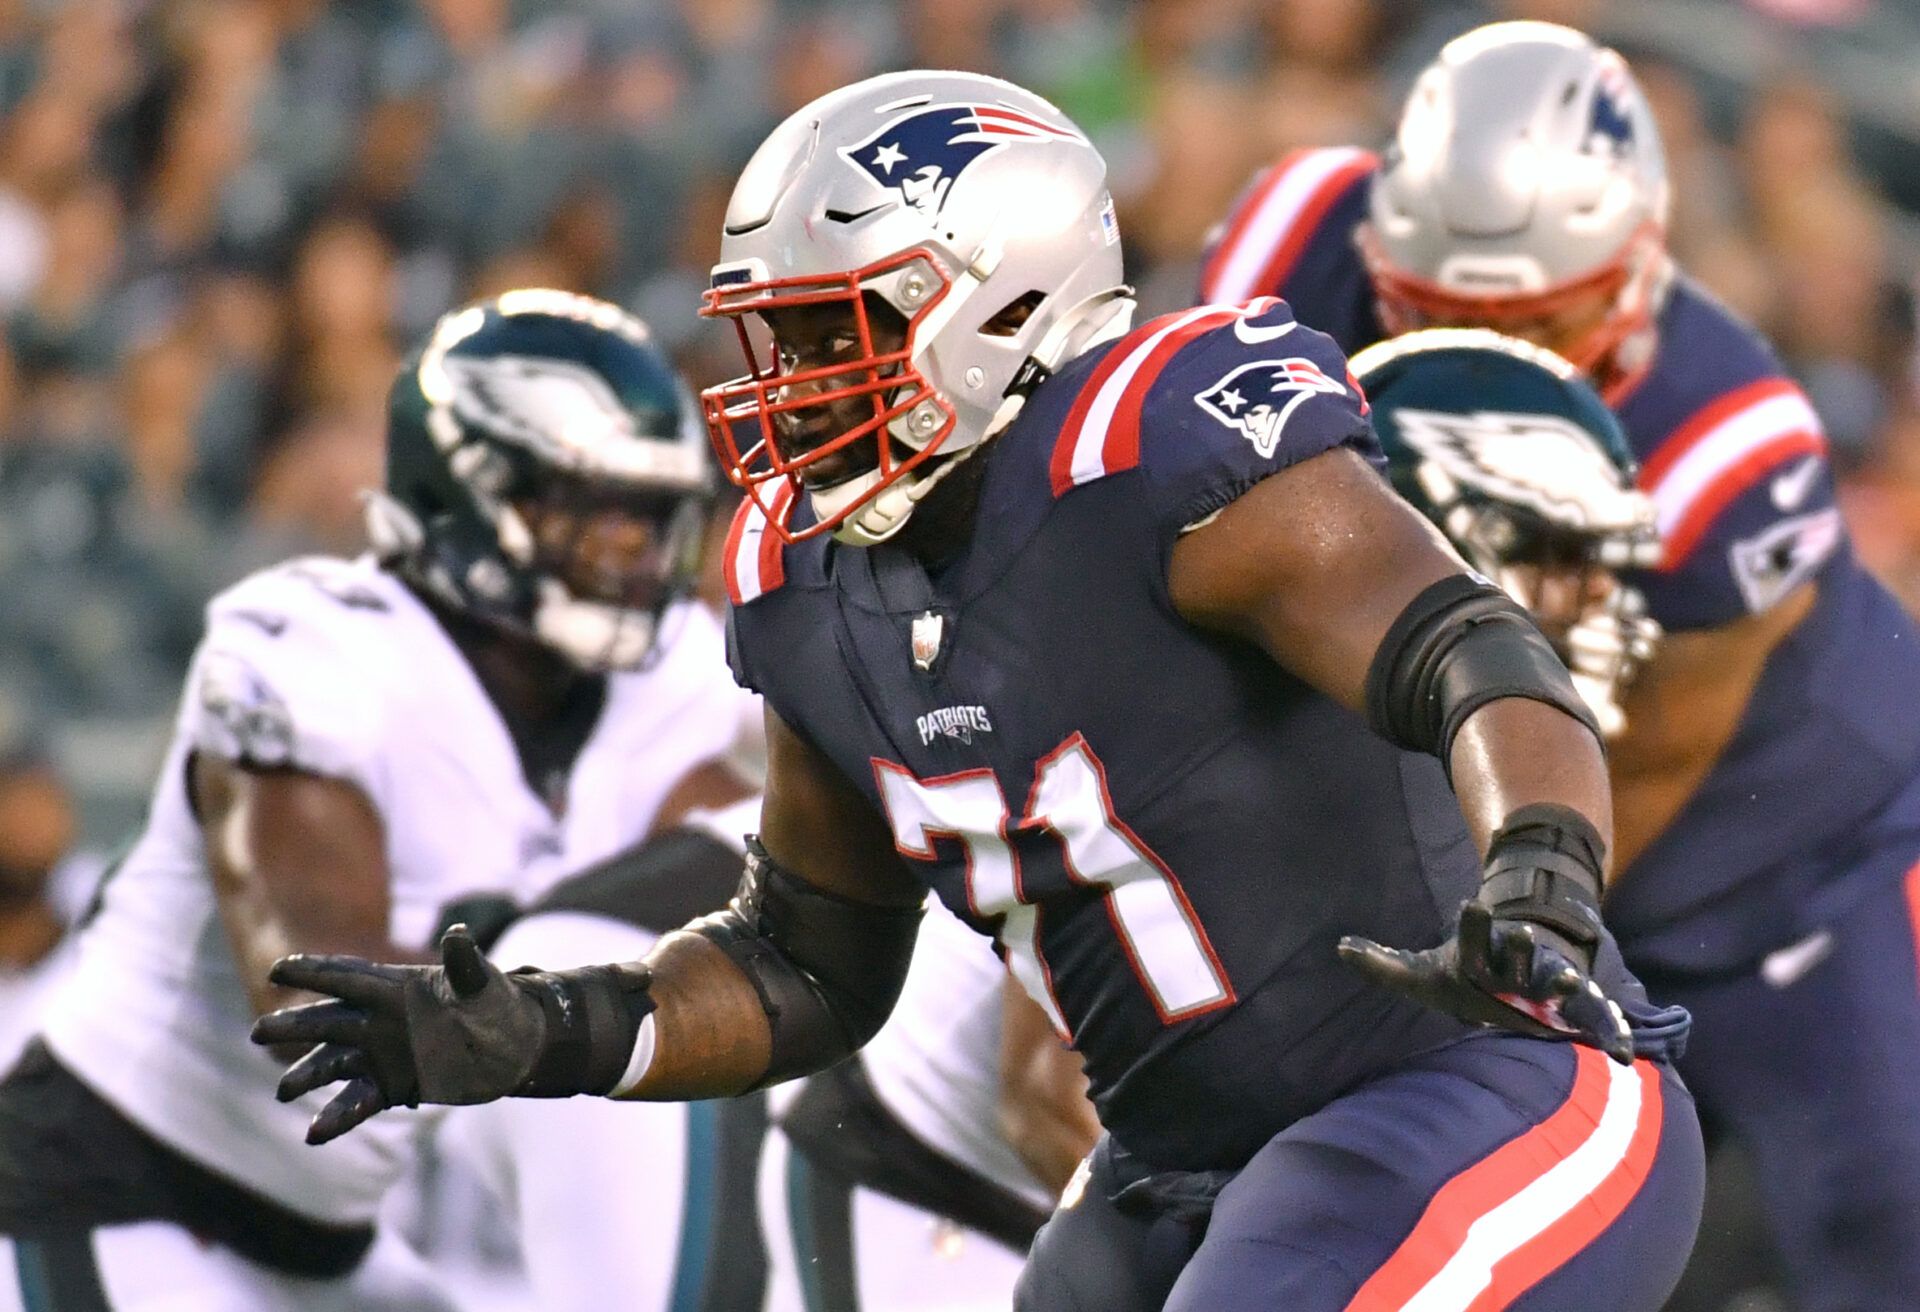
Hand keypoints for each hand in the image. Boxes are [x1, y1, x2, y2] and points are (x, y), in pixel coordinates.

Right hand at [250, 925, 548, 1143]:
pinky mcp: (391, 1086)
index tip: (276, 969)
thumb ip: (466, 964)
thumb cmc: (499, 1006)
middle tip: (258, 1032)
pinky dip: (336, 1116)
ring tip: (285, 1092)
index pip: (348, 975)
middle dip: (294, 1025)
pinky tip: (314, 1134)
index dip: (313, 971)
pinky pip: (357, 1100)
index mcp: (397, 987)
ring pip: (334, 1063)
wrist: (516, 1049)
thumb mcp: (484, 985)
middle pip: (328, 1020)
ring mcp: (381, 1053)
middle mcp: (379, 1019)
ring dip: (309, 1075)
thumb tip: (459, 934)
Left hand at [1339, 900, 1632, 1063]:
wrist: (1517, 971)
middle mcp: (1515, 964)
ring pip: (1557, 979)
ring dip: (1565, 981)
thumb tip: (1340, 948)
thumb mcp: (1422, 974)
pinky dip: (1612, 1034)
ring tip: (1576, 982)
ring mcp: (1547, 984)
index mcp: (1478, 953)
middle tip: (1519, 931)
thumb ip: (1384, 964)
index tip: (1470, 903)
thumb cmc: (1465, 976)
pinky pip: (1596, 1021)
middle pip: (1517, 951)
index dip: (1472, 922)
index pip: (1471, 935)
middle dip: (1519, 943)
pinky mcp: (1573, 1009)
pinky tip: (1624, 1054)